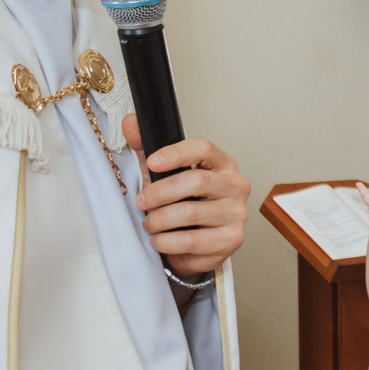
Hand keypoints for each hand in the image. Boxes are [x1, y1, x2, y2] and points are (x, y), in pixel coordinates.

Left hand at [123, 115, 250, 277]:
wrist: (195, 246)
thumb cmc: (183, 204)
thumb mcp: (163, 174)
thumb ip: (147, 147)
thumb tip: (131, 122)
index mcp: (222, 163)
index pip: (203, 148)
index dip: (175, 153)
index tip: (152, 162)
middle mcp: (236, 185)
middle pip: (196, 180)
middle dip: (160, 192)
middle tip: (142, 201)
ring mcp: (237, 213)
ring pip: (190, 212)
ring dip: (160, 219)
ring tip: (150, 224)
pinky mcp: (232, 240)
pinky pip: (192, 240)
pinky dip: (167, 241)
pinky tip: (159, 240)